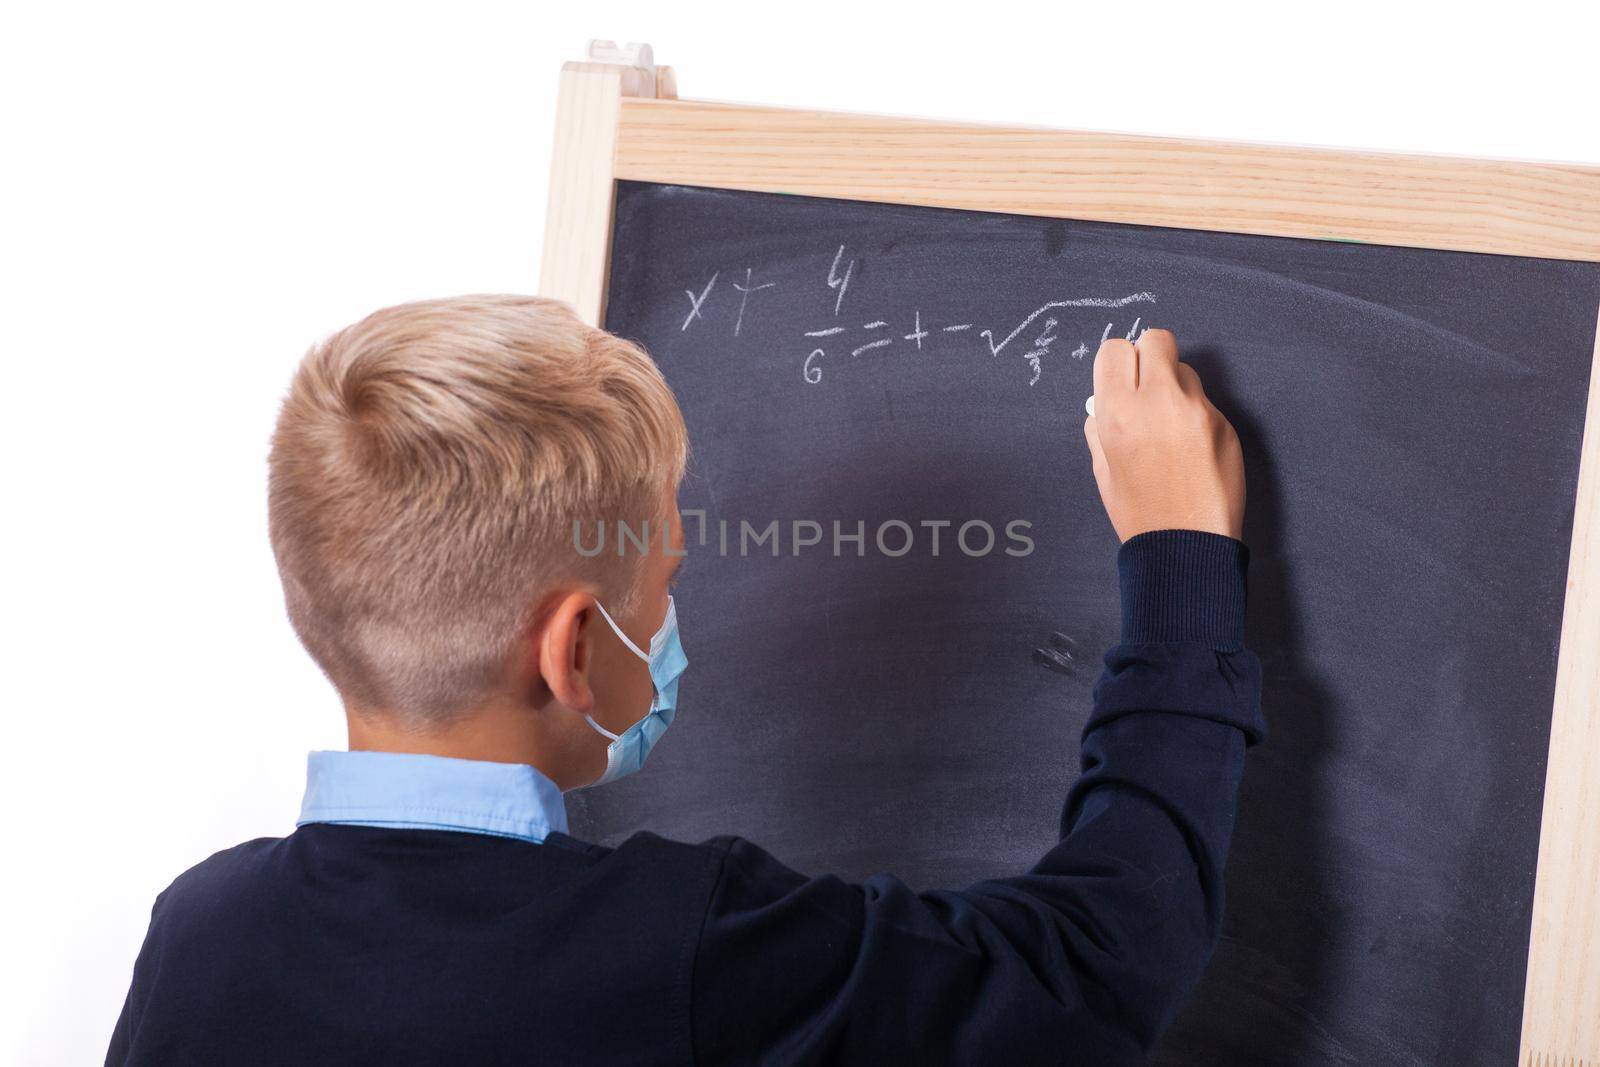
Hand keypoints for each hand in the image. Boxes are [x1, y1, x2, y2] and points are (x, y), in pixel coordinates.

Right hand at [1083, 330, 1244, 541]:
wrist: (1186, 546)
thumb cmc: (1139, 513)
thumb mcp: (1103, 469)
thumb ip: (1101, 427)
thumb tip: (1106, 402)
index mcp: (1118, 413)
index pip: (1115, 349)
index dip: (1118, 363)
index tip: (1121, 381)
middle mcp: (1158, 402)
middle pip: (1156, 340)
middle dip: (1149, 357)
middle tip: (1147, 387)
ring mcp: (1197, 411)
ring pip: (1184, 371)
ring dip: (1175, 387)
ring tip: (1170, 428)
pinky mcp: (1225, 424)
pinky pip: (1205, 402)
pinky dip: (1195, 417)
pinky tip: (1192, 450)